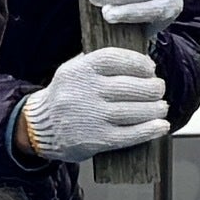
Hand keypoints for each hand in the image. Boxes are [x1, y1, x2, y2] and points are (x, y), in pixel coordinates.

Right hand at [21, 44, 169, 164]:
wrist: (38, 128)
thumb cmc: (64, 96)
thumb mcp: (72, 70)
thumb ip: (98, 62)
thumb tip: (139, 60)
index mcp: (78, 71)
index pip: (114, 59)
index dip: (138, 63)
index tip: (150, 67)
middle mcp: (83, 92)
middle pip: (128, 87)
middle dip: (151, 88)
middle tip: (159, 88)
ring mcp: (90, 117)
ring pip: (132, 111)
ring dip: (154, 109)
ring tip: (161, 107)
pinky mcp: (96, 140)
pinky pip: (129, 135)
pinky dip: (149, 130)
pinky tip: (161, 126)